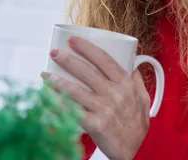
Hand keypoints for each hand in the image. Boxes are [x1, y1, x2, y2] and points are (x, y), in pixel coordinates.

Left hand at [41, 37, 150, 159]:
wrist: (138, 150)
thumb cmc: (137, 124)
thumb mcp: (143, 98)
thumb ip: (136, 80)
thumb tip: (131, 63)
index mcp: (125, 83)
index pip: (104, 59)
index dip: (86, 48)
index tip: (72, 39)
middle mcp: (115, 94)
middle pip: (86, 71)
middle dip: (67, 59)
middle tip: (53, 52)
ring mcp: (105, 109)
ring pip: (76, 91)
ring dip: (57, 81)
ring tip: (44, 74)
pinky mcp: (96, 125)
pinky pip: (73, 113)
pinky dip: (59, 106)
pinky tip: (47, 100)